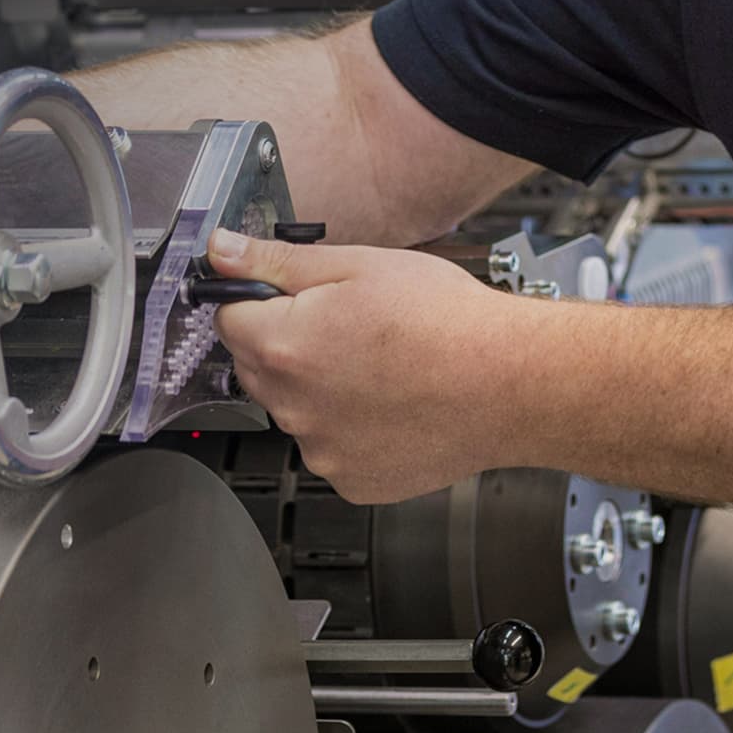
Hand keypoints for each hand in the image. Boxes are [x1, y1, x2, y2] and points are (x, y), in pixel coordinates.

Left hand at [209, 226, 530, 503]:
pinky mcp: (352, 481)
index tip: (295, 298)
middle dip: (289, 344)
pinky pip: (332, 448)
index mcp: (284, 345)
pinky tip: (393, 405)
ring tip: (382, 368)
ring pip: (297, 411)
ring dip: (321, 390)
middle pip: (258, 368)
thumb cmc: (447, 322)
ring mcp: (322, 451)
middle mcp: (292, 407)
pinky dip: (352, 429)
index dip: (260, 301)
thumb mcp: (360, 265)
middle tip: (351, 328)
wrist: (511, 382)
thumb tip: (221, 251)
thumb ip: (278, 260)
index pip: (228, 318)